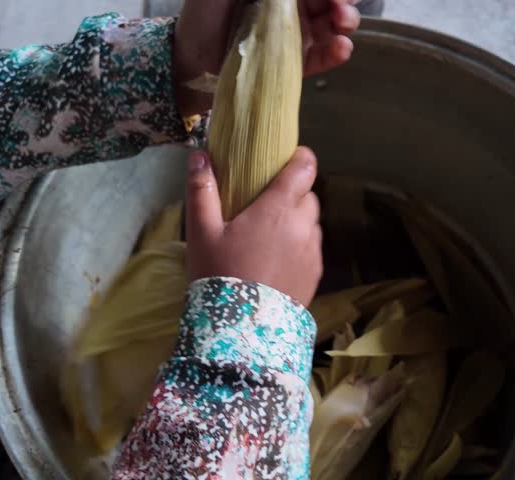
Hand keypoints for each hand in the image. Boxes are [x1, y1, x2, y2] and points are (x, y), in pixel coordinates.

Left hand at [173, 0, 360, 115]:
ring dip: (346, 21)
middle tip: (341, 7)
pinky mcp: (295, 64)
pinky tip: (340, 48)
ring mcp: (295, 35)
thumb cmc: (203, 14)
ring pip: (333, 25)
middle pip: (331, 0)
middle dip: (344, 0)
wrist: (189, 60)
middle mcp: (292, 7)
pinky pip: (322, 56)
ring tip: (341, 25)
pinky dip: (336, 51)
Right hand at [185, 148, 322, 305]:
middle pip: (309, 196)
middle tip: (267, 205)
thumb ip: (202, 191)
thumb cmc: (220, 274)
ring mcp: (312, 252)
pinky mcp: (315, 275)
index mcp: (278, 209)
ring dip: (297, 222)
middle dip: (293, 194)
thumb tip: (200, 155)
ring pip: (312, 224)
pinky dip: (299, 247)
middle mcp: (303, 226)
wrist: (242, 330)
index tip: (288, 159)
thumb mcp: (202, 233)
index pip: (305, 168)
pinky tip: (277, 261)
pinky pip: (312, 250)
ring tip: (270, 236)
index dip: (300, 158)